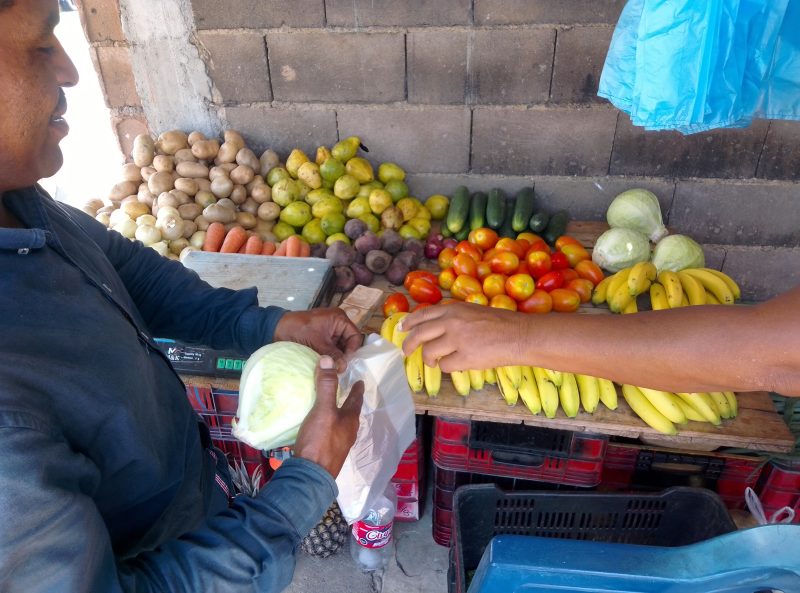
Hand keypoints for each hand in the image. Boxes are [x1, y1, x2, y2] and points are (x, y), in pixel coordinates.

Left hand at [273, 308, 362, 372]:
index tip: (345, 363)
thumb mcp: (317, 342)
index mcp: (339, 319)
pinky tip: (328, 366)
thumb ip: (332, 355)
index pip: (355, 336)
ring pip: (340, 348)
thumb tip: (344, 368)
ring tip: (333, 369)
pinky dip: (330, 357)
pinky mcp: (323, 339)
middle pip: (349, 343)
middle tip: (339, 369)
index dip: (352, 350)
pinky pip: (332, 349)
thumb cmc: (298, 330)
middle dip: (344, 355)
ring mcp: (330, 332)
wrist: (277, 328)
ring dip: (337, 357)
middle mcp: (338, 324)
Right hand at [293, 356, 363, 477]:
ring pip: (341, 424)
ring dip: (338, 414)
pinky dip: (328, 425)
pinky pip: (330, 434)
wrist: (310, 477)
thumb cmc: (320, 441)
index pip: (356, 399)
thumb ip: (326, 386)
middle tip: (346, 391)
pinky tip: (319, 426)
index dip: (357, 388)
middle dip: (349, 401)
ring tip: (332, 407)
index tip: (359, 380)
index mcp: (350, 420)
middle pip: (351, 413)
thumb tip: (329, 359)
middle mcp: (348, 432)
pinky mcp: (327, 454)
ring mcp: (339, 445)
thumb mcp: (323, 410)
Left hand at [400, 302, 523, 371]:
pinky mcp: (464, 357)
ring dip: (429, 359)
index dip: (409, 323)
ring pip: (429, 352)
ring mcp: (457, 340)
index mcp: (453, 309)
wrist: (519, 335)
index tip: (401, 329)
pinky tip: (456, 364)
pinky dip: (447, 367)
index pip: (423, 315)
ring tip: (435, 362)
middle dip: (409, 344)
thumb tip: (435, 328)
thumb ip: (453, 317)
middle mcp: (451, 322)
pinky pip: (445, 366)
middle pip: (419, 334)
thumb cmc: (500, 323)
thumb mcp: (472, 311)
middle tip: (406, 352)